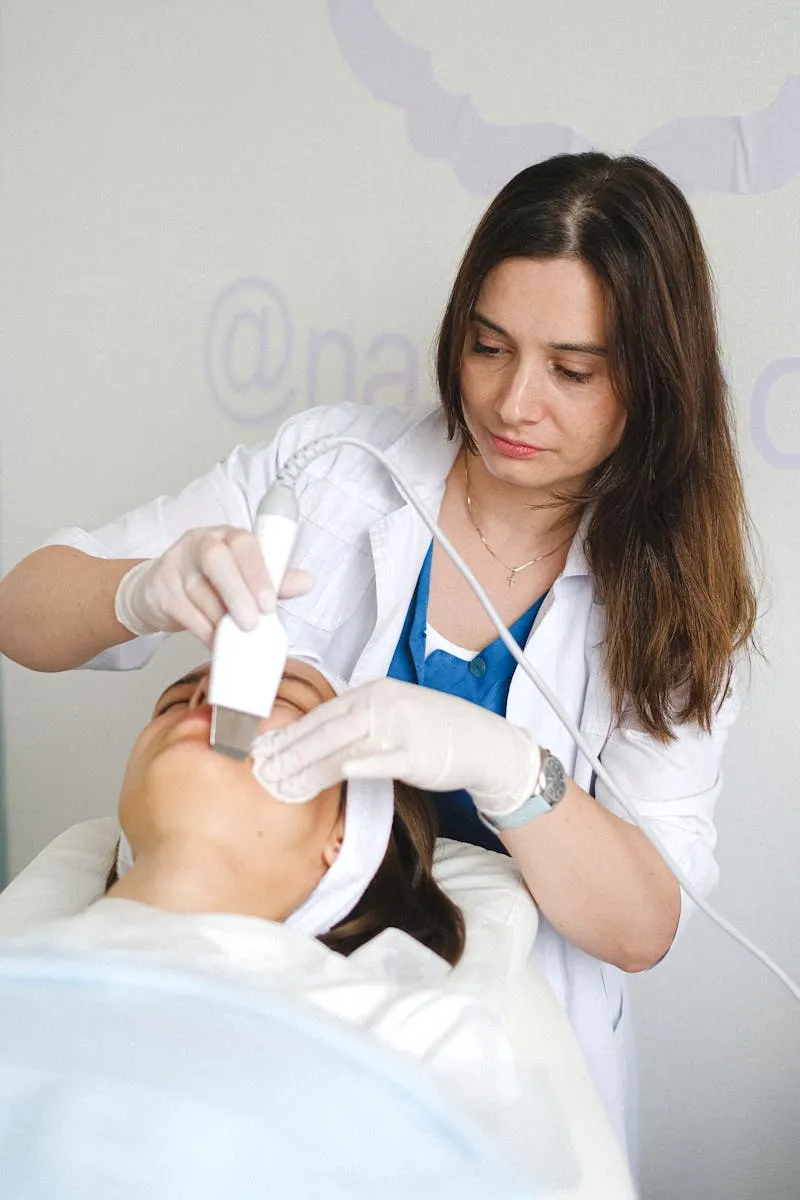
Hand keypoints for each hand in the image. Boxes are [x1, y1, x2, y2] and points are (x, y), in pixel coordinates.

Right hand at [114, 526, 313, 647]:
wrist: (158, 590)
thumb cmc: (210, 580)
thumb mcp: (243, 574)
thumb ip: (274, 579)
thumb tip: (307, 581)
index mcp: (226, 536)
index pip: (243, 543)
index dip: (257, 572)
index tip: (269, 603)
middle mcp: (199, 543)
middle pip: (215, 560)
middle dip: (236, 592)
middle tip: (252, 623)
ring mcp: (175, 565)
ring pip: (197, 591)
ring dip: (220, 618)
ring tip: (236, 636)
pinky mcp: (160, 590)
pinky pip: (183, 612)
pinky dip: (204, 631)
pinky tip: (216, 641)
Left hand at [250, 677, 541, 815]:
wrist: (482, 741)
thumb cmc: (433, 731)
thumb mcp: (392, 714)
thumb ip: (356, 722)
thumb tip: (313, 741)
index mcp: (372, 692)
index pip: (321, 714)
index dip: (289, 733)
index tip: (262, 750)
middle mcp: (383, 704)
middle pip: (326, 730)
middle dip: (290, 752)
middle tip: (261, 771)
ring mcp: (400, 727)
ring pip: (345, 746)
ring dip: (310, 766)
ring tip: (283, 782)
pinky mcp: (417, 753)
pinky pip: (384, 759)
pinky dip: (361, 764)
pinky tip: (339, 771)